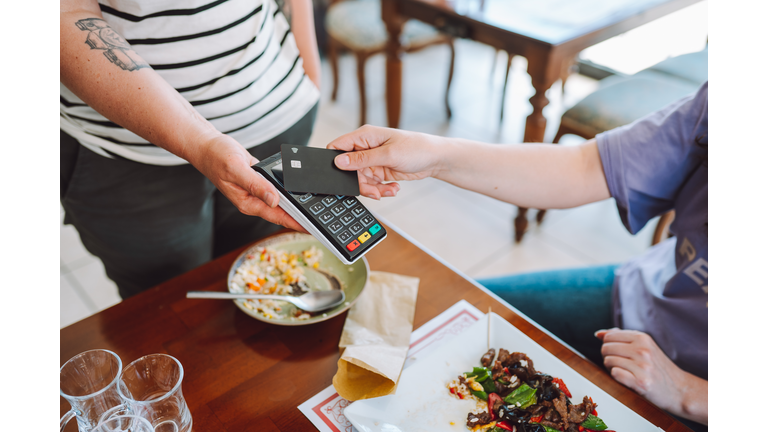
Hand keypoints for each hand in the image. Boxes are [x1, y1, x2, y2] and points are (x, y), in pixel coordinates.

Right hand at [189, 133, 306, 232]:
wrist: (207, 146)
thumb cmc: (217, 157)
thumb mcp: (236, 169)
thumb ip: (256, 185)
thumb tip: (274, 200)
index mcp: (248, 203)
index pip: (277, 217)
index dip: (296, 223)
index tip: (312, 229)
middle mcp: (254, 201)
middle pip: (282, 213)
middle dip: (301, 217)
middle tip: (321, 220)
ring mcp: (257, 193)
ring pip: (281, 202)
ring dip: (296, 204)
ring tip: (316, 208)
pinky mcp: (259, 183)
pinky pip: (277, 189)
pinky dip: (288, 190)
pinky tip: (300, 191)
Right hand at [327, 125, 441, 198]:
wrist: (435, 159)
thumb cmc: (417, 148)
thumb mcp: (388, 154)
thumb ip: (362, 159)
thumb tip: (339, 161)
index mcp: (364, 136)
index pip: (338, 146)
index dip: (336, 161)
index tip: (342, 175)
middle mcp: (366, 148)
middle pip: (348, 169)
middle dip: (360, 182)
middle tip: (372, 190)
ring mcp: (373, 161)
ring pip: (360, 180)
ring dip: (372, 189)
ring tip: (386, 191)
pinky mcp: (380, 172)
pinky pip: (372, 185)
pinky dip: (380, 190)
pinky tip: (392, 188)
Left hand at [596, 328, 706, 424]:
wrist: (680, 390)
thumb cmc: (658, 367)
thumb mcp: (644, 346)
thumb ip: (622, 337)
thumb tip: (598, 334)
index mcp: (643, 338)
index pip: (609, 336)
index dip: (608, 345)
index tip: (617, 353)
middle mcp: (643, 350)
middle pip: (606, 348)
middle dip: (608, 357)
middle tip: (621, 364)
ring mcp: (643, 366)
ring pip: (608, 361)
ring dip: (612, 368)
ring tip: (626, 372)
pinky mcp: (641, 382)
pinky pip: (615, 374)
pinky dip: (618, 377)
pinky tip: (628, 379)